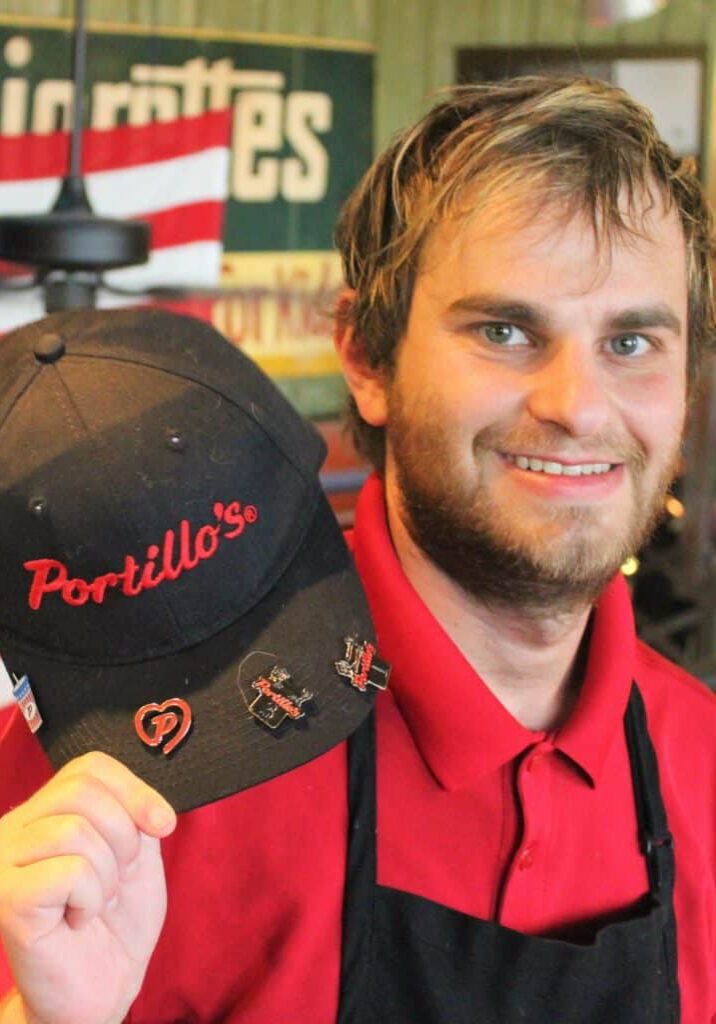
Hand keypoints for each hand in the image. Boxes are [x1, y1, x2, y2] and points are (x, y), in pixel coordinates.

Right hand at [0, 752, 175, 1023]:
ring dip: (108, 873)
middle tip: (120, 878)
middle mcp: (14, 829)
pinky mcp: (6, 898)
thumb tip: (149, 809)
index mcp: (45, 812)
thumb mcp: (138, 855)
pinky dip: (92, 897)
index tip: (163, 825)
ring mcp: (4, 862)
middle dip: (124, 834)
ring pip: (75, 830)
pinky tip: (78, 920)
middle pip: (81, 790)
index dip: (134, 789)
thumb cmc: (115, 924)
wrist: (99, 991)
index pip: (88, 767)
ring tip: (96, 903)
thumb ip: (135, 816)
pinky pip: (69, 871)